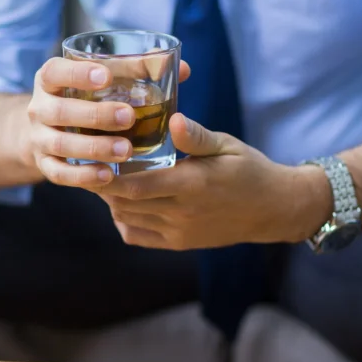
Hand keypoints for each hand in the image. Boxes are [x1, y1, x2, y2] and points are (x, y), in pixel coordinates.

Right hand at [23, 57, 190, 187]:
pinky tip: (108, 176)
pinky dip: (83, 176)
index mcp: (50, 80)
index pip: (55, 72)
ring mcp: (39, 138)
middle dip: (94, 115)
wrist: (48, 131)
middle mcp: (39, 108)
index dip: (77, 73)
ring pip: (61, 144)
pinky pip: (59, 174)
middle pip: (59, 111)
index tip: (105, 76)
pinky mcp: (45, 165)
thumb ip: (138, 73)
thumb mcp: (101, 82)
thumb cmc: (87, 100)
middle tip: (128, 117)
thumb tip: (183, 69)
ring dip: (94, 147)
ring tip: (126, 150)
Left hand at [100, 114, 332, 248]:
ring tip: (102, 178)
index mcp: (192, 184)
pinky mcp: (179, 243)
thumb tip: (172, 118)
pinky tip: (123, 202)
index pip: (137, 186)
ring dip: (111, 200)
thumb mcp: (227, 145)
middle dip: (101, 185)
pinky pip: (138, 237)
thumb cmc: (248, 170)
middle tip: (89, 162)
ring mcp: (178, 232)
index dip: (107, 177)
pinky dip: (123, 220)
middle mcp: (182, 212)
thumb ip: (196, 136)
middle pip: (125, 203)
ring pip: (128, 219)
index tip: (90, 160)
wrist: (272, 209)